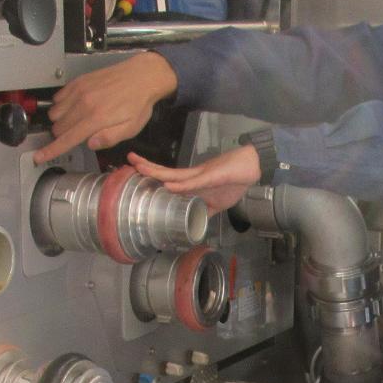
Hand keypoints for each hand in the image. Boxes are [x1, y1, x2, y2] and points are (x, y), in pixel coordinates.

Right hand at [33, 51, 178, 163]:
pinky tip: (75, 107)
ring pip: (55, 113)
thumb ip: (109, 138)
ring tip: (77, 121)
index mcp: (97, 118)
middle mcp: (84, 103)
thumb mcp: (131, 128)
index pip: (67, 139)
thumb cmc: (138, 103)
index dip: (51, 150)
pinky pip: (58, 97)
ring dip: (61, 121)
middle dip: (63, 136)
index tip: (39, 156)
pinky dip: (62, 105)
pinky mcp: (78, 81)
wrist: (141, 76)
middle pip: (58, 128)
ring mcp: (79, 91)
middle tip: (78, 135)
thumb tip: (91, 144)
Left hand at [125, 147, 258, 213]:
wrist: (253, 166)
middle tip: (129, 159)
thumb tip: (196, 223)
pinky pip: (194, 181)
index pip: (168, 178)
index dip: (152, 174)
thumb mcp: (219, 204)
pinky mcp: (212, 175)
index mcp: (193, 182)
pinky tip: (168, 185)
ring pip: (175, 174)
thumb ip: (206, 212)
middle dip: (147, 167)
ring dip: (157, 172)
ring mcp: (201, 175)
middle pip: (165, 172)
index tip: (136, 171)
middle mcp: (193, 176)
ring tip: (140, 167)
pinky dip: (181, 184)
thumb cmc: (236, 181)